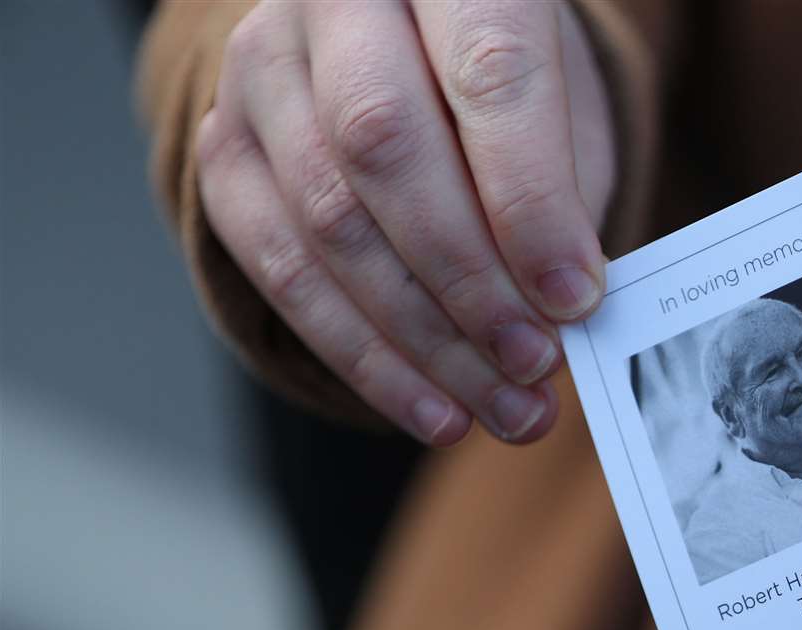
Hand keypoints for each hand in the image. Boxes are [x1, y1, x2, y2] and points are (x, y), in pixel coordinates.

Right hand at [198, 1, 616, 444]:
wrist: (410, 49)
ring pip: (328, 218)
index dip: (530, 202)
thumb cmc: (506, 87)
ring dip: (426, 340)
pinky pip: (282, 268)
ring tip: (504, 407)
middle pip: (386, 145)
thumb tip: (562, 309)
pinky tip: (435, 408)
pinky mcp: (226, 148)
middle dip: (470, 280)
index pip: (488, 76)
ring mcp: (263, 70)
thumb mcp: (561, 107)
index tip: (575, 299)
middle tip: (535, 362)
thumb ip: (561, 193)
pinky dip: (366, 356)